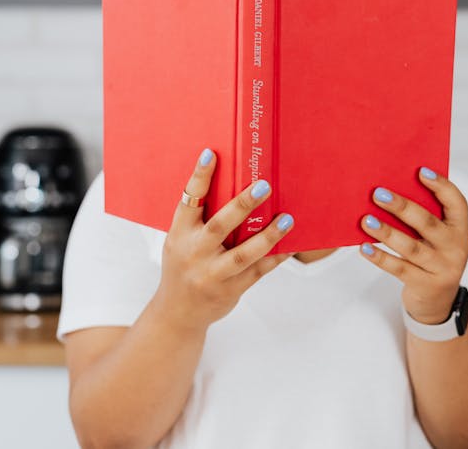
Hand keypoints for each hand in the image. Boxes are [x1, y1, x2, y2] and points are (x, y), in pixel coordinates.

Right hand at [155, 148, 293, 333]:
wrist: (177, 313)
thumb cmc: (184, 265)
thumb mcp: (180, 241)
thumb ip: (201, 220)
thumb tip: (234, 185)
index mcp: (179, 234)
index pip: (189, 200)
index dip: (200, 177)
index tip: (211, 154)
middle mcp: (193, 252)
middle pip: (220, 225)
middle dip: (243, 205)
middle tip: (264, 185)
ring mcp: (212, 274)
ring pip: (243, 254)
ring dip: (268, 235)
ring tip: (287, 219)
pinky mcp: (230, 289)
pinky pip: (258, 271)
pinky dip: (275, 257)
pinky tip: (290, 246)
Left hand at [359, 167, 467, 324]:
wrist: (438, 301)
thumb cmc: (431, 255)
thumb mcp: (437, 236)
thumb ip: (424, 215)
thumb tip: (390, 189)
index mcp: (460, 227)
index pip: (456, 202)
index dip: (440, 186)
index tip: (420, 171)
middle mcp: (456, 247)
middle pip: (427, 223)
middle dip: (402, 206)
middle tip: (378, 193)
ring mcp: (442, 267)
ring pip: (411, 247)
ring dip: (387, 232)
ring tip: (366, 220)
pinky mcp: (426, 285)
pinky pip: (400, 269)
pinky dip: (380, 257)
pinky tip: (364, 247)